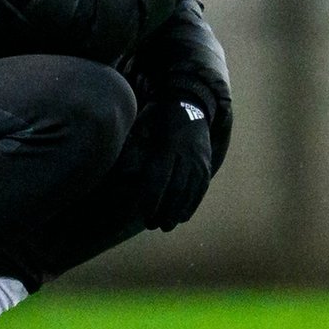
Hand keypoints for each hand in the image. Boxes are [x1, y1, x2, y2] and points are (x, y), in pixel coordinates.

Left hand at [133, 98, 213, 231]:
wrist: (189, 103)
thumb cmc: (158, 116)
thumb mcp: (142, 125)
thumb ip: (133, 147)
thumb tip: (121, 173)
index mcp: (168, 145)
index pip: (159, 178)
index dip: (151, 198)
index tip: (143, 213)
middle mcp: (187, 154)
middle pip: (176, 189)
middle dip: (164, 211)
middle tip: (152, 225)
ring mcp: (200, 160)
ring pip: (190, 192)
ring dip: (178, 212)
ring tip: (166, 226)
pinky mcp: (207, 165)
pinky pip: (201, 189)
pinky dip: (192, 205)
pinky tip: (182, 217)